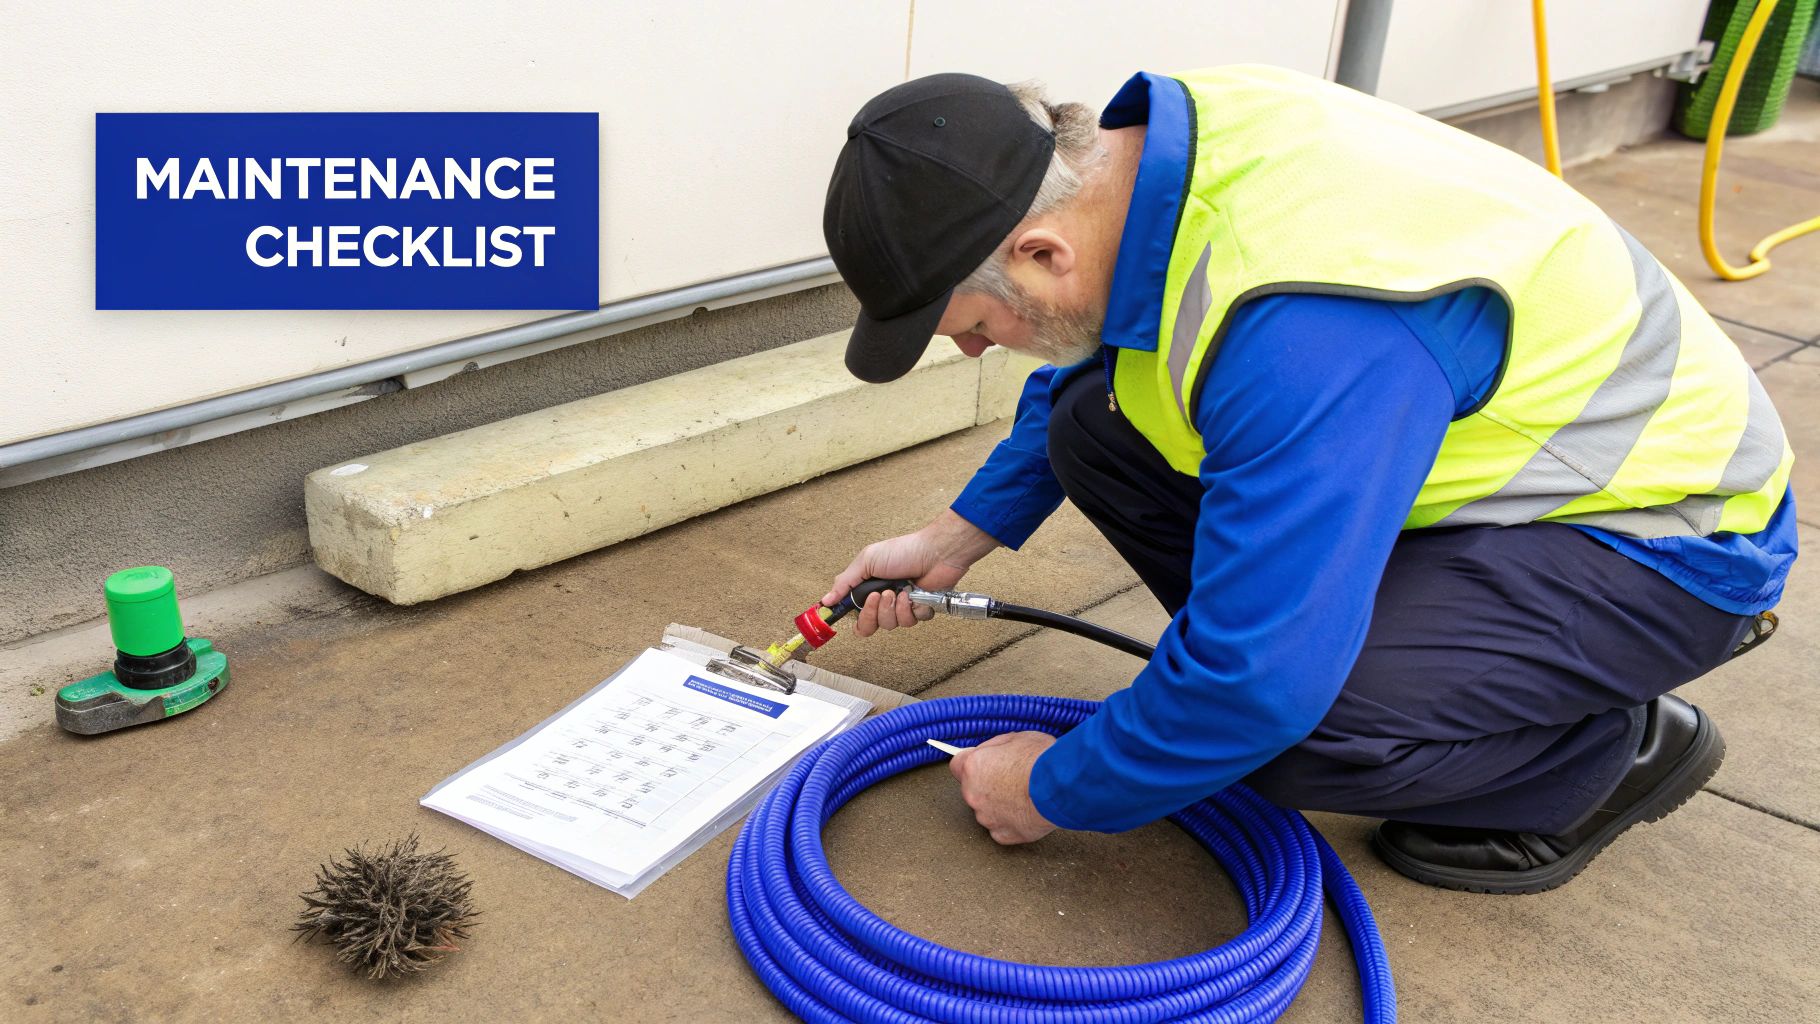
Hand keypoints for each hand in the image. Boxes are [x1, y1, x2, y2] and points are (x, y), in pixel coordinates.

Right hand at [825, 510, 998, 636]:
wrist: (934, 552)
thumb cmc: (903, 551)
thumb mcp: (867, 561)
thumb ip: (845, 582)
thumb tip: (825, 600)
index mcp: (870, 589)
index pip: (856, 616)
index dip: (854, 619)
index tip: (848, 613)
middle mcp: (885, 601)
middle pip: (871, 626)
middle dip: (873, 613)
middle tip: (880, 595)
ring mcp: (903, 606)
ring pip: (891, 625)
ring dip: (893, 609)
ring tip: (899, 591)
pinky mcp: (921, 610)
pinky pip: (911, 622)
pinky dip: (911, 609)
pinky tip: (913, 594)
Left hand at [949, 731, 1057, 844]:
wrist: (1061, 787)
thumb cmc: (1042, 761)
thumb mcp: (1018, 738)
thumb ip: (998, 747)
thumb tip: (995, 752)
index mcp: (973, 767)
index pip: (957, 765)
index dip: (972, 763)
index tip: (981, 764)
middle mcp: (974, 794)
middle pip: (973, 789)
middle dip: (988, 784)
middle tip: (1012, 778)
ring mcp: (987, 817)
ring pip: (987, 810)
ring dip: (1000, 804)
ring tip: (1024, 795)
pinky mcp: (1004, 835)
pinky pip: (1001, 829)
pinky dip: (1011, 822)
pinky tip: (1026, 812)